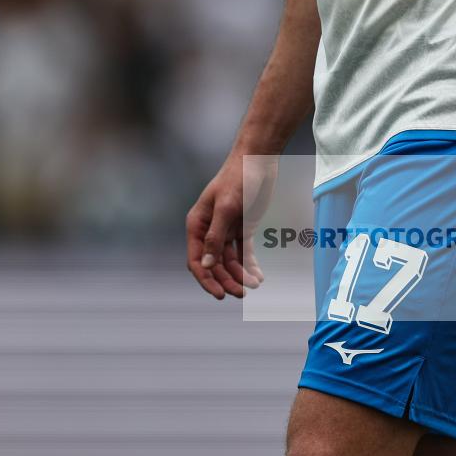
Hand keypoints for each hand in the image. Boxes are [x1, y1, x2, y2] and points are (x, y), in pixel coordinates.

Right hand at [186, 153, 276, 298]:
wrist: (258, 161)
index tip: (220, 294)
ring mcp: (226, 230)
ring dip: (240, 275)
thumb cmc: (238, 178)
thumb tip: (206, 264)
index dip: (207, 279)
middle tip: (242, 293)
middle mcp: (209, 230)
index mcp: (197, 225)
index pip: (197, 260)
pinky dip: (250, 265)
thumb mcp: (226, 208)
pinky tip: (258, 276)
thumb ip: (215, 236)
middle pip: (215, 264)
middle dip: (227, 280)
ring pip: (230, 261)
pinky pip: (244, 252)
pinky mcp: (243, 228)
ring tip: (255, 285)